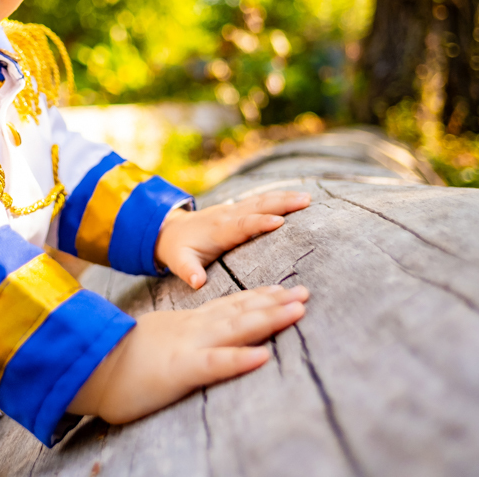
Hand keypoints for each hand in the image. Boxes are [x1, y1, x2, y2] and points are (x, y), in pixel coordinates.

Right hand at [68, 284, 308, 422]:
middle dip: (276, 302)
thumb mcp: (163, 339)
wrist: (90, 364)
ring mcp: (189, 346)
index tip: (289, 289)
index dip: (262, 297)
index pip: (232, 305)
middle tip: (306, 293)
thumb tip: (207, 336)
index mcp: (190, 323)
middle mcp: (195, 329)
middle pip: (242, 311)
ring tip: (297, 311)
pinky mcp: (179, 370)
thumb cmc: (125, 359)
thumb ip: (186, 334)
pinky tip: (263, 357)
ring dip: (268, 319)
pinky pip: (214, 364)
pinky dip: (238, 360)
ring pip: (235, 329)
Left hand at [155, 191, 311, 288]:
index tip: (280, 222)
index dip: (260, 223)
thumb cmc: (178, 250)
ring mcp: (234, 209)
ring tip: (308, 197)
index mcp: (218, 230)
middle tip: (306, 201)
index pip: (242, 225)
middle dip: (281, 203)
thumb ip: (188, 271)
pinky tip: (296, 196)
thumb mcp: (179, 262)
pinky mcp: (238, 208)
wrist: (170, 230)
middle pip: (257, 207)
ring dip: (285, 197)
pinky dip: (279, 197)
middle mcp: (228, 216)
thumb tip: (197, 282)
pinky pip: (261, 201)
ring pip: (262, 200)